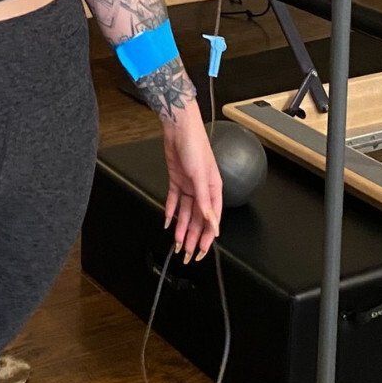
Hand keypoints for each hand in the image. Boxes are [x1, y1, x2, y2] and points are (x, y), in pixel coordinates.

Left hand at [161, 116, 221, 263]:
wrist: (179, 128)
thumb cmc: (195, 146)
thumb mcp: (200, 176)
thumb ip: (205, 200)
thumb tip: (212, 222)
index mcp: (214, 189)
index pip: (212, 219)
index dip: (208, 237)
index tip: (202, 251)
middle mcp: (202, 189)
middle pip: (198, 219)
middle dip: (194, 237)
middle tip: (187, 254)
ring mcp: (189, 186)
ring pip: (186, 213)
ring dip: (182, 228)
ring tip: (177, 244)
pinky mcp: (176, 180)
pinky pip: (174, 201)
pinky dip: (171, 212)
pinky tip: (168, 222)